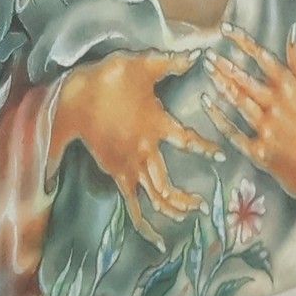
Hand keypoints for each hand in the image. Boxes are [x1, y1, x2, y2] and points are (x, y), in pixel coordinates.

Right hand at [49, 49, 222, 248]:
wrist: (73, 100)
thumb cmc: (108, 80)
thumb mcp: (141, 65)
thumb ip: (171, 63)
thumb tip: (198, 55)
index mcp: (155, 125)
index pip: (188, 141)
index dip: (205, 149)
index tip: (221, 156)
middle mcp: (145, 151)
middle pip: (169, 184)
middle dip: (187, 198)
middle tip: (203, 204)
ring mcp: (129, 166)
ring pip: (155, 197)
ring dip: (173, 209)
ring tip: (189, 213)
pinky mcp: (117, 174)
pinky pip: (134, 206)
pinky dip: (145, 225)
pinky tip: (158, 240)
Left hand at [204, 25, 295, 265]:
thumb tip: (292, 35)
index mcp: (294, 92)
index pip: (265, 58)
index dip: (243, 42)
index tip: (225, 29)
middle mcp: (280, 108)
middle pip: (246, 80)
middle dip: (224, 65)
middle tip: (208, 54)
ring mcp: (268, 130)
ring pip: (238, 101)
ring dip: (220, 84)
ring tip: (207, 70)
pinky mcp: (258, 152)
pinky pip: (233, 131)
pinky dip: (218, 116)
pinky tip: (207, 102)